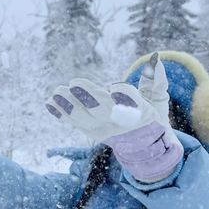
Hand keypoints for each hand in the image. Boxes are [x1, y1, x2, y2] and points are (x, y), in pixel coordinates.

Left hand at [47, 53, 182, 181]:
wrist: (143, 150)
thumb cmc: (151, 120)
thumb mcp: (158, 101)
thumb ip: (156, 81)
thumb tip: (155, 58)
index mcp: (140, 115)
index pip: (129, 102)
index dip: (120, 93)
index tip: (112, 87)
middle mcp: (120, 124)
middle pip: (102, 111)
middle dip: (87, 96)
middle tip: (73, 83)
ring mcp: (104, 130)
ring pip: (84, 118)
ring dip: (68, 104)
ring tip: (57, 91)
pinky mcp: (92, 132)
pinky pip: (74, 123)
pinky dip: (61, 113)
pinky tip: (50, 102)